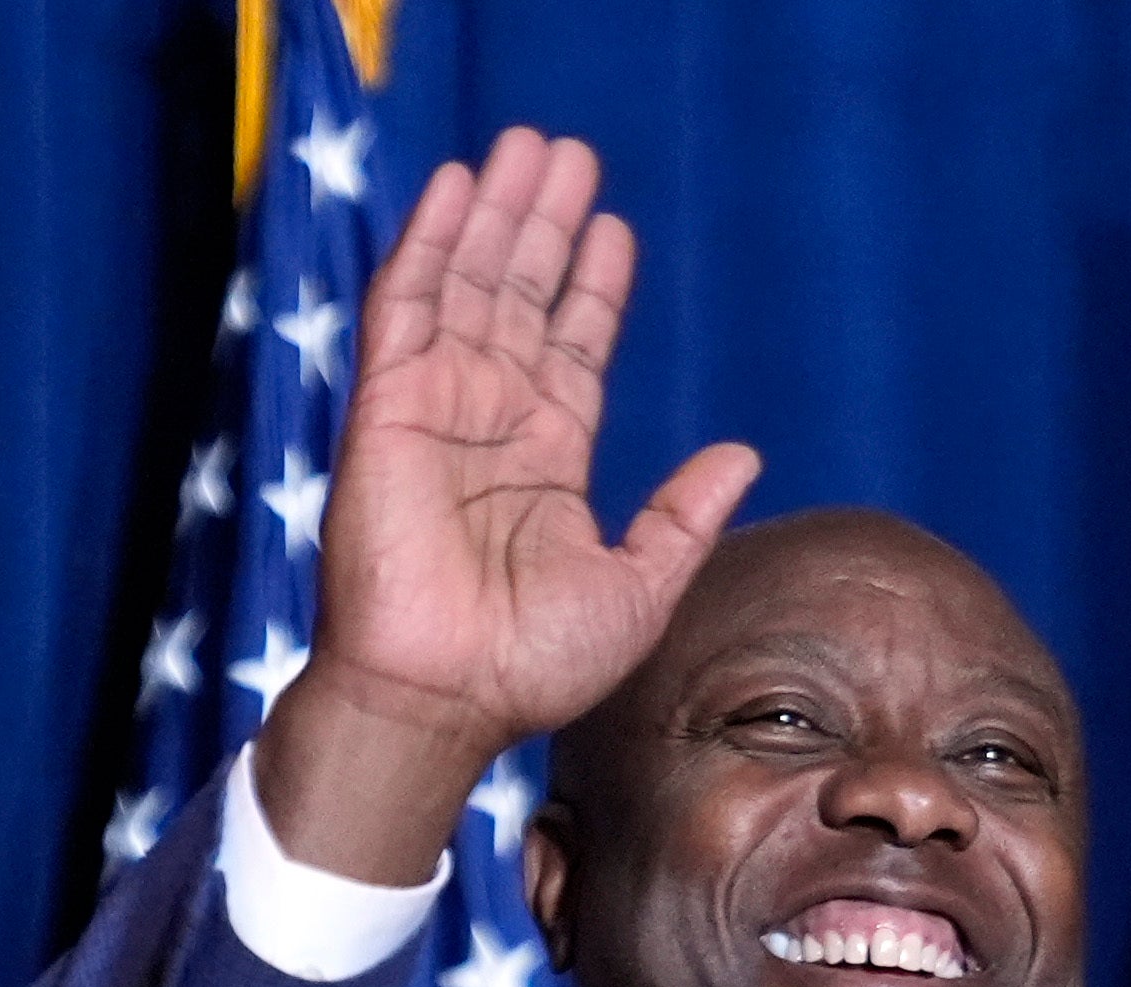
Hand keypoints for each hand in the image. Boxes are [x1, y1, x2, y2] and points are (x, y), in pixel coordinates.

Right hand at [257, 126, 762, 882]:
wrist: (448, 698)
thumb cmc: (535, 666)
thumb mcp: (640, 587)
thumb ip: (684, 516)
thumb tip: (743, 455)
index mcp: (548, 462)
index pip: (575, 349)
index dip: (594, 286)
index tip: (613, 227)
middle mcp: (492, 423)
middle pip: (523, 297)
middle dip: (545, 224)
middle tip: (567, 151)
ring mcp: (437, 408)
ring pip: (470, 282)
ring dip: (496, 212)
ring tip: (527, 145)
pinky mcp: (387, 405)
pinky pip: (406, 305)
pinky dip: (428, 242)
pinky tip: (454, 186)